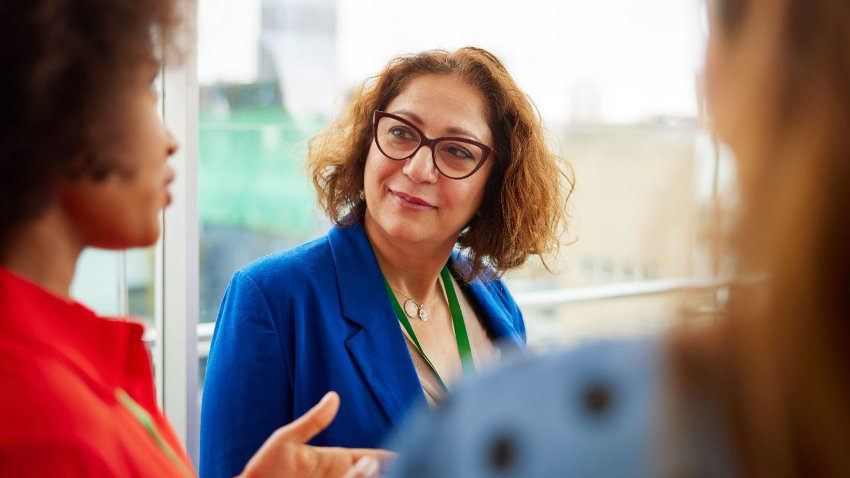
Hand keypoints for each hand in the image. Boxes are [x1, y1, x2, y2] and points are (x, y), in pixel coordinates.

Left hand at [240, 391, 394, 477]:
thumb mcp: (286, 442)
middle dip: (384, 471)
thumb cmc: (263, 470)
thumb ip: (313, 422)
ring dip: (372, 477)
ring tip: (388, 473)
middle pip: (367, 473)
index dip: (386, 458)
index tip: (403, 456)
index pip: (366, 458)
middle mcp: (336, 476)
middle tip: (400, 468)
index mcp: (331, 461)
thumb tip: (334, 396)